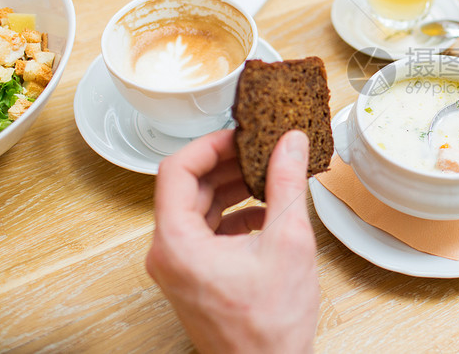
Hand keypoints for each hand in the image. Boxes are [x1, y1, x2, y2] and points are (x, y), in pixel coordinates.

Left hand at [146, 129, 317, 353]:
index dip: (209, 144)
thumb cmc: (270, 324)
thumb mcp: (288, 241)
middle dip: (225, 164)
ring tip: (266, 174)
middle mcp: (168, 254)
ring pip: (197, 208)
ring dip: (231, 188)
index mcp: (177, 243)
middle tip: (259, 148)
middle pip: (187, 187)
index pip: (176, 170)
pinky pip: (206, 231)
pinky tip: (266, 211)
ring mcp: (179, 267)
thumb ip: (287, 184)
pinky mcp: (194, 276)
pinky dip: (233, 214)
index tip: (238, 134)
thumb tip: (290, 144)